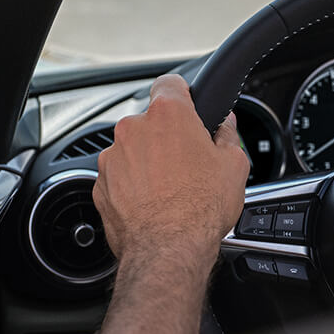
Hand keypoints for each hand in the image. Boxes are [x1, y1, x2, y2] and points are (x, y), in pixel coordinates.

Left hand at [81, 75, 249, 333]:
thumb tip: (227, 127)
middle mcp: (134, 129)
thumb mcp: (234, 165)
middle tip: (189, 159)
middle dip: (167, 135)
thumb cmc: (200, 208)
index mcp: (168, 114)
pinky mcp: (100, 186)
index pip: (170, 82)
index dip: (183, 93)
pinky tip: (154, 203)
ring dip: (148, 161)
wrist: (168, 251)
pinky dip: (132, 185)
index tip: (189, 105)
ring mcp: (113, 158)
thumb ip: (228, 137)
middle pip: (151, 120)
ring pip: (133, 149)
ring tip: (171, 187)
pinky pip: (119, 176)